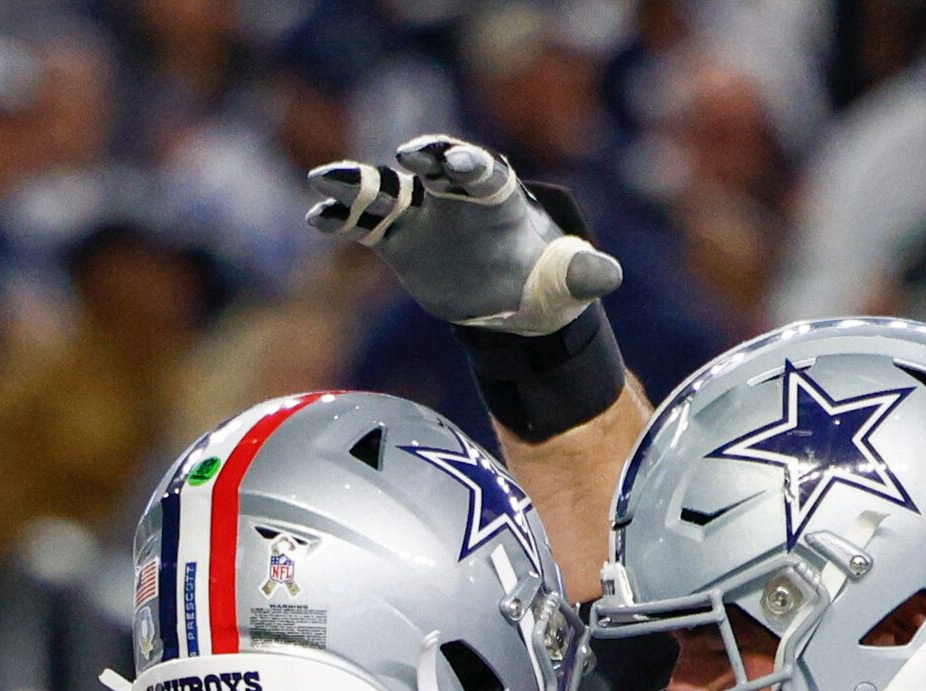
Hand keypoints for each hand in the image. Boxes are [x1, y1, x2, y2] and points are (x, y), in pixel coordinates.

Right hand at [307, 135, 621, 335]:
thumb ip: (584, 274)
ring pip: (387, 191)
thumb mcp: (568, 283)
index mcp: (499, 198)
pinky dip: (342, 219)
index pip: (486, 173)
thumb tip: (609, 275)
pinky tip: (316, 217)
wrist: (512, 301)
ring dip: (357, 183)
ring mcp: (424, 215)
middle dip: (421, 158)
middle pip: (434, 168)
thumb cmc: (546, 283)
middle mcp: (456, 197)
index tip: (457, 162)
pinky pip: (365, 225)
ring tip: (323, 179)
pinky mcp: (399, 240)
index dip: (472, 165)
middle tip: (404, 154)